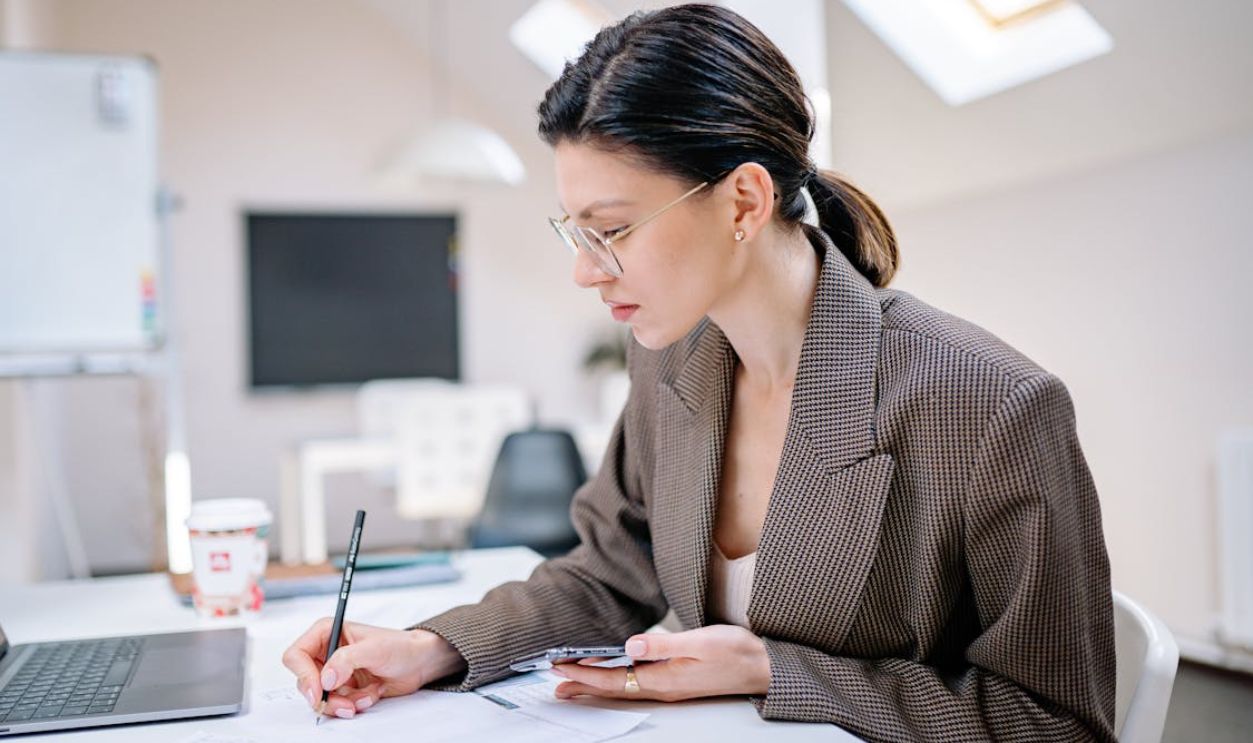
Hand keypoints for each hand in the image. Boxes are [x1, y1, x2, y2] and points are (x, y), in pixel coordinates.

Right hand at [281, 619, 465, 718]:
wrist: (419, 662)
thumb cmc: (400, 646)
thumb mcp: (374, 649)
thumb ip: (347, 660)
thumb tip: (326, 677)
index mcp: (327, 632)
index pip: (296, 656)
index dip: (304, 676)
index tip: (319, 692)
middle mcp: (327, 652)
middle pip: (306, 682)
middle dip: (327, 697)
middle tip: (346, 704)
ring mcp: (334, 672)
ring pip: (320, 698)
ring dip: (342, 703)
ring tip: (365, 699)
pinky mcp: (344, 688)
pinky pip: (336, 704)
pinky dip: (353, 705)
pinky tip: (371, 695)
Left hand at [550, 624, 770, 701]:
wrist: (764, 666)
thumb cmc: (737, 652)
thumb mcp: (701, 642)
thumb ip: (664, 644)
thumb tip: (631, 644)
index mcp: (664, 679)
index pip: (613, 678)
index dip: (584, 673)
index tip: (560, 666)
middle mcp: (662, 687)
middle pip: (612, 688)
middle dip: (581, 684)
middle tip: (554, 680)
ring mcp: (669, 686)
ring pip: (622, 687)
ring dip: (595, 684)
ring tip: (571, 684)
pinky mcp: (675, 681)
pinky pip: (635, 683)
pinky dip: (615, 679)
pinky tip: (610, 674)